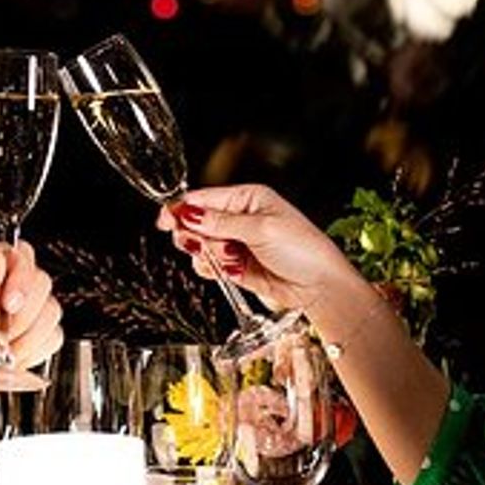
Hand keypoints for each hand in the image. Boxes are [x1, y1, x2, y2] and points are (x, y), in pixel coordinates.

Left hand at [0, 241, 63, 399]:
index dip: (20, 277)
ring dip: (24, 336)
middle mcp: (5, 283)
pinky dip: (33, 351)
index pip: (18, 254)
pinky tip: (10, 356)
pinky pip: (54, 336)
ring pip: (51, 310)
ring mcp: (24, 308)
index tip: (9, 304)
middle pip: (41, 281)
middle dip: (22, 314)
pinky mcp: (36, 332)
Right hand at [156, 184, 361, 316]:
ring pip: (200, 245)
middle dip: (194, 235)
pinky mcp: (236, 265)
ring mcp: (237, 243)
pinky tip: (227, 270)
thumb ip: (220, 223)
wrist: (319, 286)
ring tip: (227, 260)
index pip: (204, 198)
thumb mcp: (260, 230)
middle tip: (204, 245)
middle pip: (196, 222)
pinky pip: (209, 264)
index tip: (165, 221)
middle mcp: (240, 218)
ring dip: (207, 254)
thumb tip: (188, 213)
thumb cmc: (303, 250)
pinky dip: (211, 269)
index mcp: (248, 198)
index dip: (181, 209)